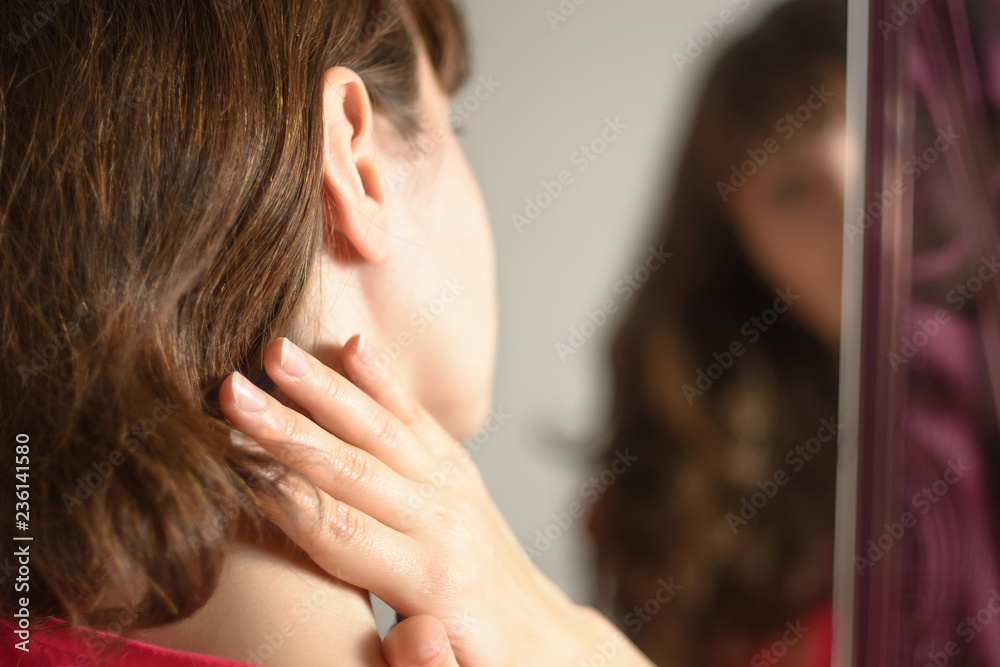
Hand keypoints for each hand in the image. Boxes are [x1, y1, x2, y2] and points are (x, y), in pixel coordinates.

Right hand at [218, 336, 652, 666]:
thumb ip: (425, 658)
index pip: (336, 529)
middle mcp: (440, 522)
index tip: (228, 455)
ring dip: (324, 388)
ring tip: (276, 350)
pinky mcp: (459, 470)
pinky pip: (417, 418)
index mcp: (428, 579)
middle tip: (230, 389)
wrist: (541, 640)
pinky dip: (383, 381)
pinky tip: (352, 346)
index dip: (281, 492)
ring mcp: (452, 488)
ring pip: (380, 429)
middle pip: (349, 467)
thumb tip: (414, 635)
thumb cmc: (485, 661)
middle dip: (285, 427)